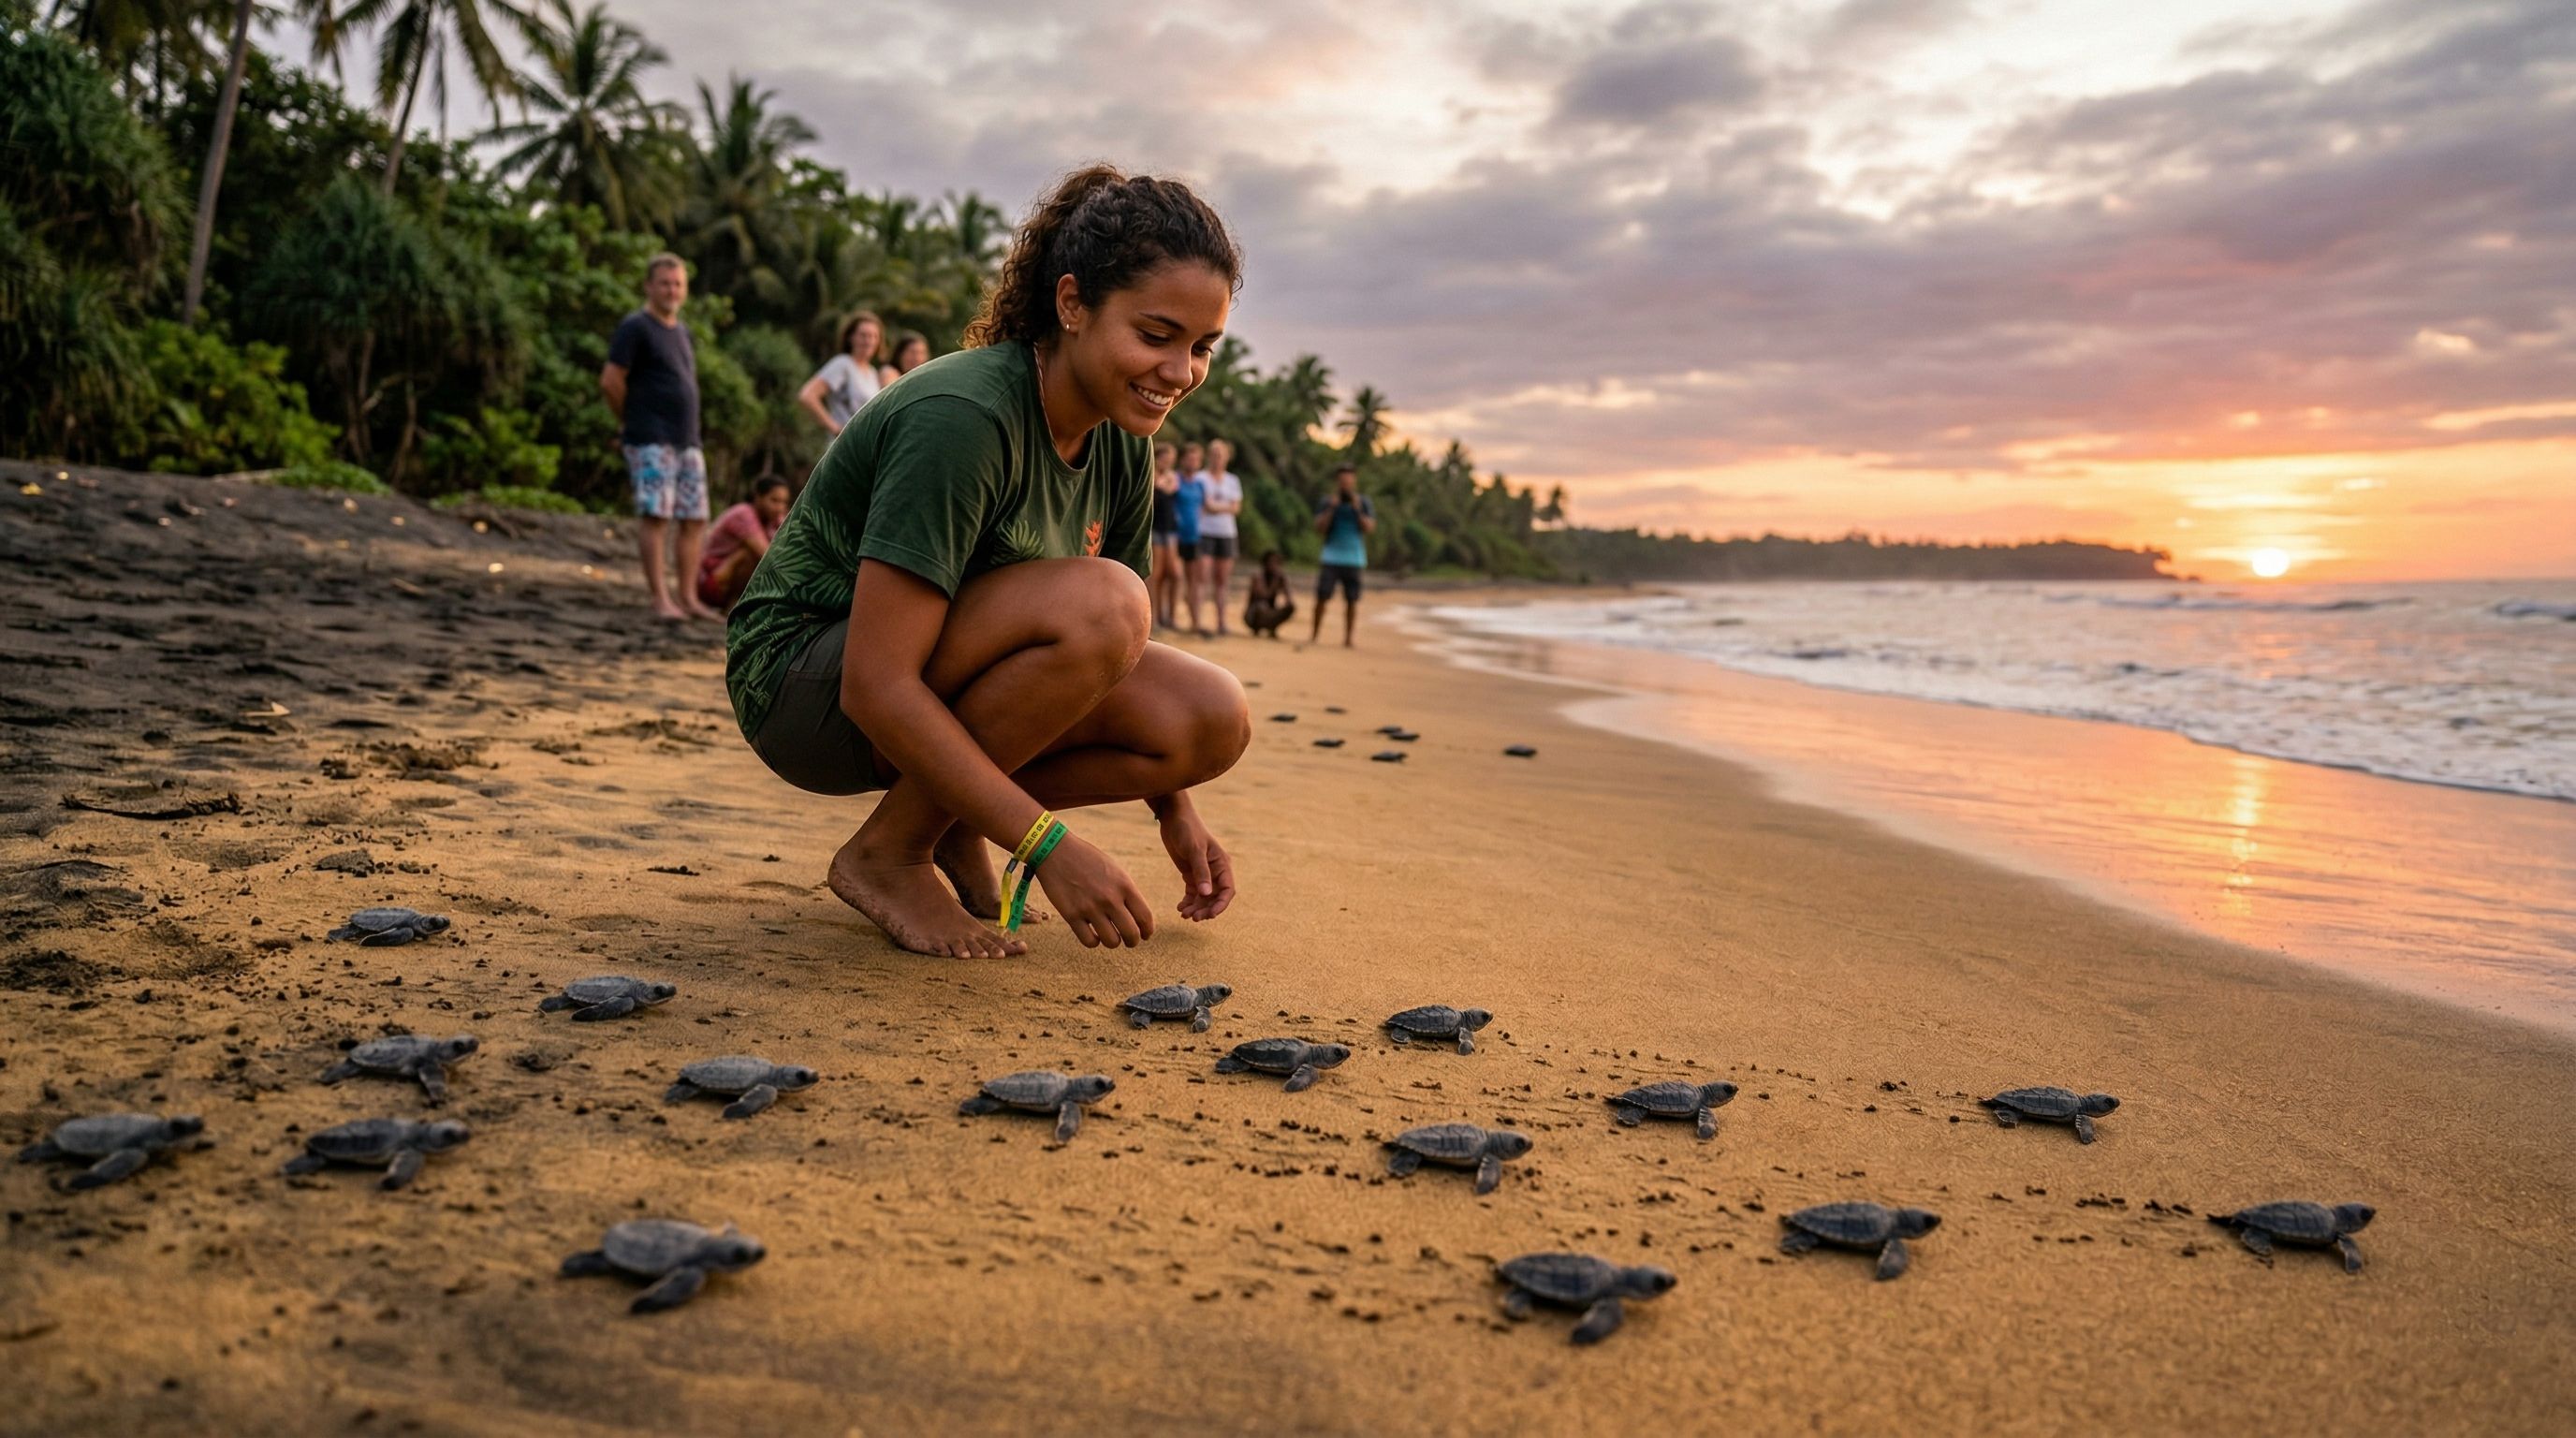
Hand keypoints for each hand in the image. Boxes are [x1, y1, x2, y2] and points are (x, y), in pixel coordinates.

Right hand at [1033, 832, 1154, 947]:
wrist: (1055, 850)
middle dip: (1132, 941)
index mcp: (1124, 885)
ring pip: (1111, 942)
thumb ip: (1125, 892)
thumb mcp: (1114, 870)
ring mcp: (1090, 907)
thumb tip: (1136, 918)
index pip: (1144, 917)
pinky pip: (1089, 942)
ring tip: (1109, 935)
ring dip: (1112, 942)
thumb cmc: (1087, 859)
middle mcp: (1109, 898)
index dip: (1147, 931)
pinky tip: (1093, 934)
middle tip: (1129, 941)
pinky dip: (1094, 942)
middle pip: (1131, 934)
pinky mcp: (1071, 915)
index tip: (1145, 935)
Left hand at [1158, 803, 1235, 921]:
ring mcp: (1203, 874)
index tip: (1211, 915)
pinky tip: (1180, 908)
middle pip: (1215, 897)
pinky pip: (1192, 894)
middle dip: (1206, 909)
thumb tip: (1206, 894)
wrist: (1173, 817)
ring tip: (1184, 915)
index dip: (1221, 904)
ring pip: (1203, 898)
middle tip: (1194, 918)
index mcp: (1222, 864)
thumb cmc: (1187, 829)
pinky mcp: (1191, 874)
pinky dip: (1188, 902)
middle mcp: (1215, 871)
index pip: (1227, 890)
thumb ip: (1200, 872)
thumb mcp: (1194, 850)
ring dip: (1196, 908)